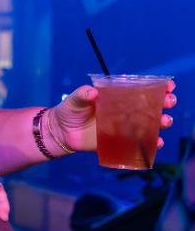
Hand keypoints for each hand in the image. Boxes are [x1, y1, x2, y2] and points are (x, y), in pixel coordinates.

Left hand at [48, 81, 177, 152]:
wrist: (61, 132)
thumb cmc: (69, 111)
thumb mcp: (75, 100)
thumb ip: (82, 94)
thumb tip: (92, 92)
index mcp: (118, 98)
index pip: (142, 91)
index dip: (158, 88)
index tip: (168, 86)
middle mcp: (126, 112)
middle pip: (151, 107)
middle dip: (164, 104)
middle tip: (168, 103)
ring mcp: (125, 127)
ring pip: (150, 125)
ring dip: (161, 123)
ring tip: (164, 122)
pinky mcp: (120, 142)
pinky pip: (139, 143)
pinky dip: (150, 144)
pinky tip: (156, 143)